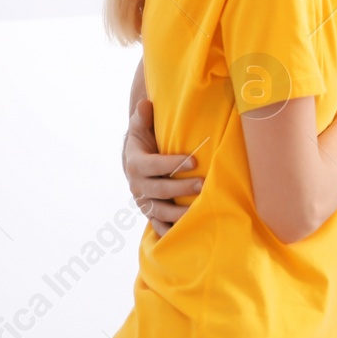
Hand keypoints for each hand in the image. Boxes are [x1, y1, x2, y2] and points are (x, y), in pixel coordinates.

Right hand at [123, 97, 201, 237]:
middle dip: (181, 188)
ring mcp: (144, 202)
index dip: (172, 163)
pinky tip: (185, 233)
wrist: (133, 163)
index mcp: (135, 164)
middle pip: (159, 190)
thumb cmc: (144, 142)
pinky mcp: (150, 213)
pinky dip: (169, 232)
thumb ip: (143, 117)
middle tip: (203, 185)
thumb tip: (145, 103)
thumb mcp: (141, 128)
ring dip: (179, 213)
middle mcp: (137, 186)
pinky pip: (158, 226)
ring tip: (199, 210)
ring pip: (160, 211)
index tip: (194, 160)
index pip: (154, 165)